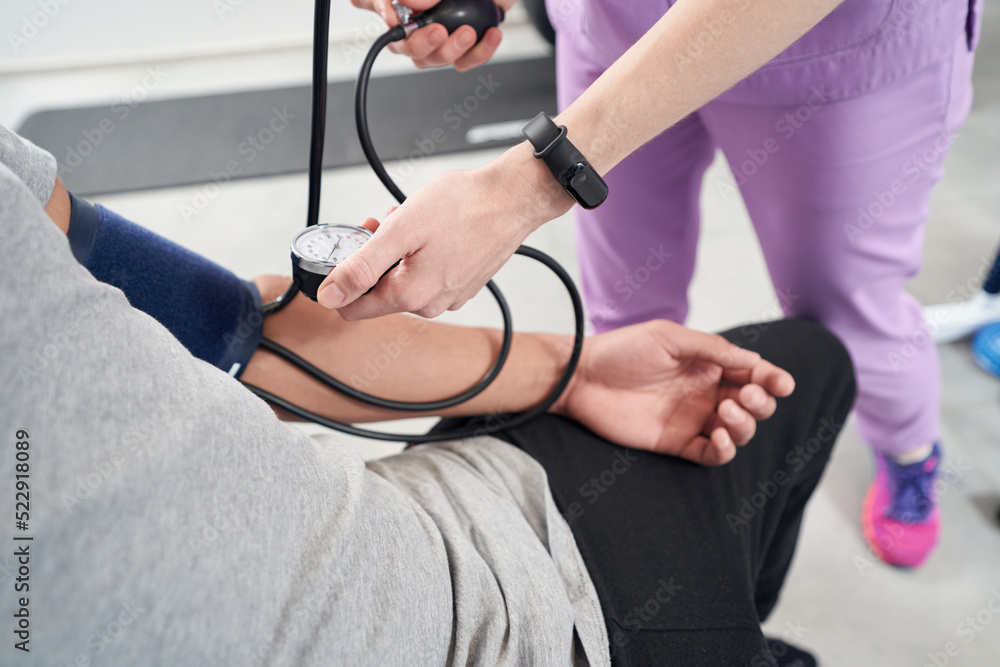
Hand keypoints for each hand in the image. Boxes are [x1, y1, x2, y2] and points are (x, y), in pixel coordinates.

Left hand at [317, 147, 572, 318]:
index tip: (353, 249)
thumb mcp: (400, 231)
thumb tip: (329, 296)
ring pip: (404, 280)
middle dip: (375, 259)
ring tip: (414, 221)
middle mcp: (431, 304)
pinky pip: (428, 275)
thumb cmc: (464, 206)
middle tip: (386, 224)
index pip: (353, 309)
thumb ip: (360, 267)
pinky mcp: (464, 284)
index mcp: (410, 295)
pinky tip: (434, 230)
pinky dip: (422, 254)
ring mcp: (450, 296)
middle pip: (379, 291)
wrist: (514, 198)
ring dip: (399, 253)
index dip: (342, 278)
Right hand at [352, 0, 507, 70]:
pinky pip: (464, 63)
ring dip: (449, 51)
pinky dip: (479, 53)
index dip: (377, 8)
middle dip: (418, 44)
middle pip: (399, 44)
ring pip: (430, 59)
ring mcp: (438, 35)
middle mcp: (415, 17)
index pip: (369, 1)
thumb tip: (409, 2)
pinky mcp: (463, 49)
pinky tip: (492, 35)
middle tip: (437, 31)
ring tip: (468, 32)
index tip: (392, 15)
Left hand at [552, 320, 794, 465]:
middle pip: (752, 405)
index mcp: (707, 365)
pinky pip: (712, 454)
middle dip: (760, 402)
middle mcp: (705, 393)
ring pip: (738, 431)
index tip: (782, 384)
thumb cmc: (621, 350)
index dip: (772, 379)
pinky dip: (725, 450)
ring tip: (725, 411)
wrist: (581, 378)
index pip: (751, 373)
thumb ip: (712, 349)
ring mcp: (691, 419)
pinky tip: (719, 437)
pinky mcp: (676, 442)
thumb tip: (754, 359)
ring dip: (744, 425)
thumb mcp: (669, 338)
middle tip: (743, 395)